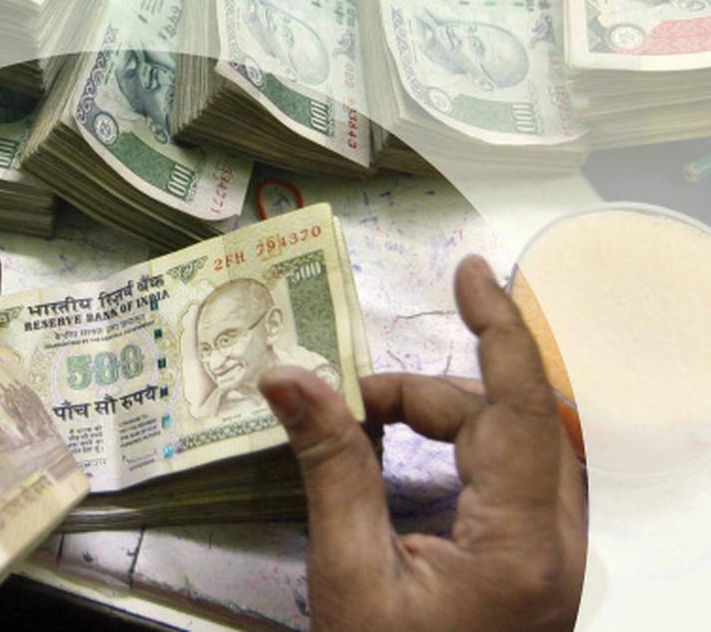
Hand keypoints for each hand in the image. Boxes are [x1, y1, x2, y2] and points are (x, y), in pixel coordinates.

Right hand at [259, 256, 585, 630]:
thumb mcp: (349, 573)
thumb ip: (330, 465)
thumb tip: (286, 376)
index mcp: (521, 545)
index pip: (521, 409)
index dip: (499, 329)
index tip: (471, 271)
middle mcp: (557, 541)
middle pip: (504, 422)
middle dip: (423, 394)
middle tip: (343, 402)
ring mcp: (551, 552)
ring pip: (506, 446)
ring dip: (436, 421)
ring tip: (363, 428)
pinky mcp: (534, 559)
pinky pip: (505, 477)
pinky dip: (452, 452)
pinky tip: (401, 458)